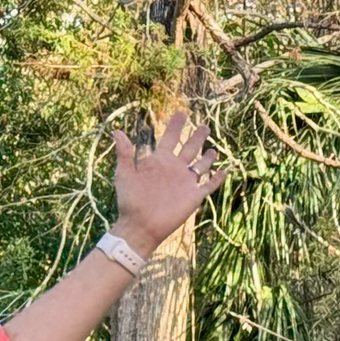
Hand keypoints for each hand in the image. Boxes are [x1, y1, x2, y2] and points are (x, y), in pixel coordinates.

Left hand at [111, 110, 226, 257]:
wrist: (139, 227)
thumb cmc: (129, 201)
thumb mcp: (124, 174)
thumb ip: (124, 152)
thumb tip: (116, 130)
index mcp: (160, 161)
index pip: (170, 138)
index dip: (175, 126)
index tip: (180, 113)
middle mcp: (174, 169)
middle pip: (189, 148)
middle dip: (197, 137)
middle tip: (204, 126)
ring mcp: (185, 183)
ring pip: (201, 165)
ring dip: (208, 157)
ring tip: (213, 150)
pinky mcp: (193, 197)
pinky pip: (208, 185)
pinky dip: (217, 179)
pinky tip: (223, 171)